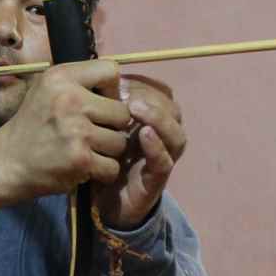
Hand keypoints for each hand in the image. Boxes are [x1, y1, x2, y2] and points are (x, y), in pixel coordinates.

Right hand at [0, 60, 130, 208]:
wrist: (6, 161)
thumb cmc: (31, 125)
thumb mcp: (46, 89)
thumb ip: (80, 83)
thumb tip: (121, 89)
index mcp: (61, 77)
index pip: (111, 70)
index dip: (112, 90)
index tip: (99, 104)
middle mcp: (70, 100)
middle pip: (122, 112)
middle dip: (112, 126)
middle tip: (93, 133)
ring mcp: (77, 131)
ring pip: (120, 142)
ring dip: (107, 151)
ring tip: (87, 151)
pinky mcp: (80, 160)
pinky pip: (112, 166)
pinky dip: (103, 172)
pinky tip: (86, 168)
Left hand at [94, 73, 186, 228]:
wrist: (102, 201)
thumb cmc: (102, 158)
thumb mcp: (101, 127)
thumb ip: (105, 105)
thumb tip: (99, 75)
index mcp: (151, 121)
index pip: (161, 94)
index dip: (144, 84)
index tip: (120, 81)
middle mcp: (162, 137)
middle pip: (172, 111)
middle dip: (151, 98)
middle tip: (127, 94)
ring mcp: (163, 158)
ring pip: (176, 135)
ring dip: (158, 118)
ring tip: (136, 109)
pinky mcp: (157, 180)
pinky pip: (164, 161)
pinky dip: (156, 147)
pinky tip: (144, 135)